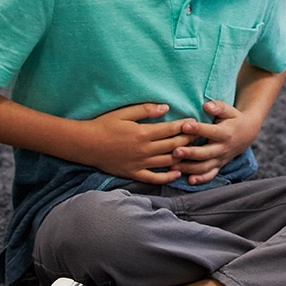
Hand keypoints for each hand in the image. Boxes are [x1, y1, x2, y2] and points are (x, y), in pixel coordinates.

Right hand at [79, 103, 194, 183]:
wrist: (86, 144)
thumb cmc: (104, 124)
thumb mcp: (124, 113)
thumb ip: (146, 110)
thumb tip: (166, 108)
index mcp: (143, 133)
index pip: (170, 129)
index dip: (184, 126)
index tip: (194, 122)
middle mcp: (144, 150)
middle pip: (172, 145)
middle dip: (187, 140)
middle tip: (199, 136)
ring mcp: (140, 163)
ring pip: (167, 162)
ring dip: (182, 157)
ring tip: (193, 152)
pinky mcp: (134, 173)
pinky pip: (154, 178)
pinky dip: (167, 177)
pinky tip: (177, 173)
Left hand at [171, 100, 261, 185]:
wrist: (246, 134)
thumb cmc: (233, 119)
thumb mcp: (229, 110)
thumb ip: (218, 107)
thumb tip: (206, 105)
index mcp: (225, 133)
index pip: (211, 132)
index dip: (198, 129)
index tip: (184, 126)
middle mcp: (223, 148)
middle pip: (206, 153)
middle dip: (191, 153)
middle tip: (176, 151)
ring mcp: (220, 159)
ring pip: (205, 167)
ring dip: (189, 168)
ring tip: (173, 166)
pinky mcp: (218, 166)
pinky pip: (210, 175)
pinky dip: (200, 179)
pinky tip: (189, 180)